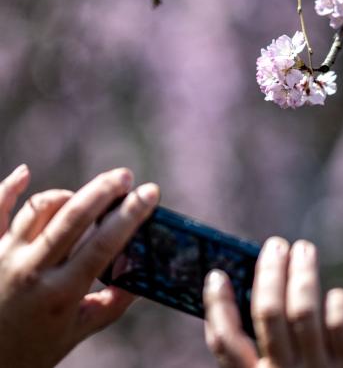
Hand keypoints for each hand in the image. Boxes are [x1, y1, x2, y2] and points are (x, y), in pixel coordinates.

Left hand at [0, 165, 159, 367]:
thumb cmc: (34, 349)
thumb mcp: (80, 331)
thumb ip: (114, 302)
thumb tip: (143, 273)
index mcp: (61, 293)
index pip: (103, 244)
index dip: (130, 215)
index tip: (150, 193)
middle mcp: (31, 270)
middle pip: (72, 216)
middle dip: (104, 191)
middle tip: (125, 177)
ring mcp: (4, 257)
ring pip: (38, 209)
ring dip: (68, 195)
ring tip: (87, 196)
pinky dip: (8, 188)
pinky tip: (25, 172)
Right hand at [203, 237, 342, 367]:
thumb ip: (258, 352)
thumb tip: (256, 293)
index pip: (224, 339)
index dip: (217, 304)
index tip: (217, 275)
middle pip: (268, 312)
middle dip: (270, 271)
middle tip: (275, 245)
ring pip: (304, 310)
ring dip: (303, 272)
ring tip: (304, 249)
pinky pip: (341, 326)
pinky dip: (337, 304)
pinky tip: (335, 294)